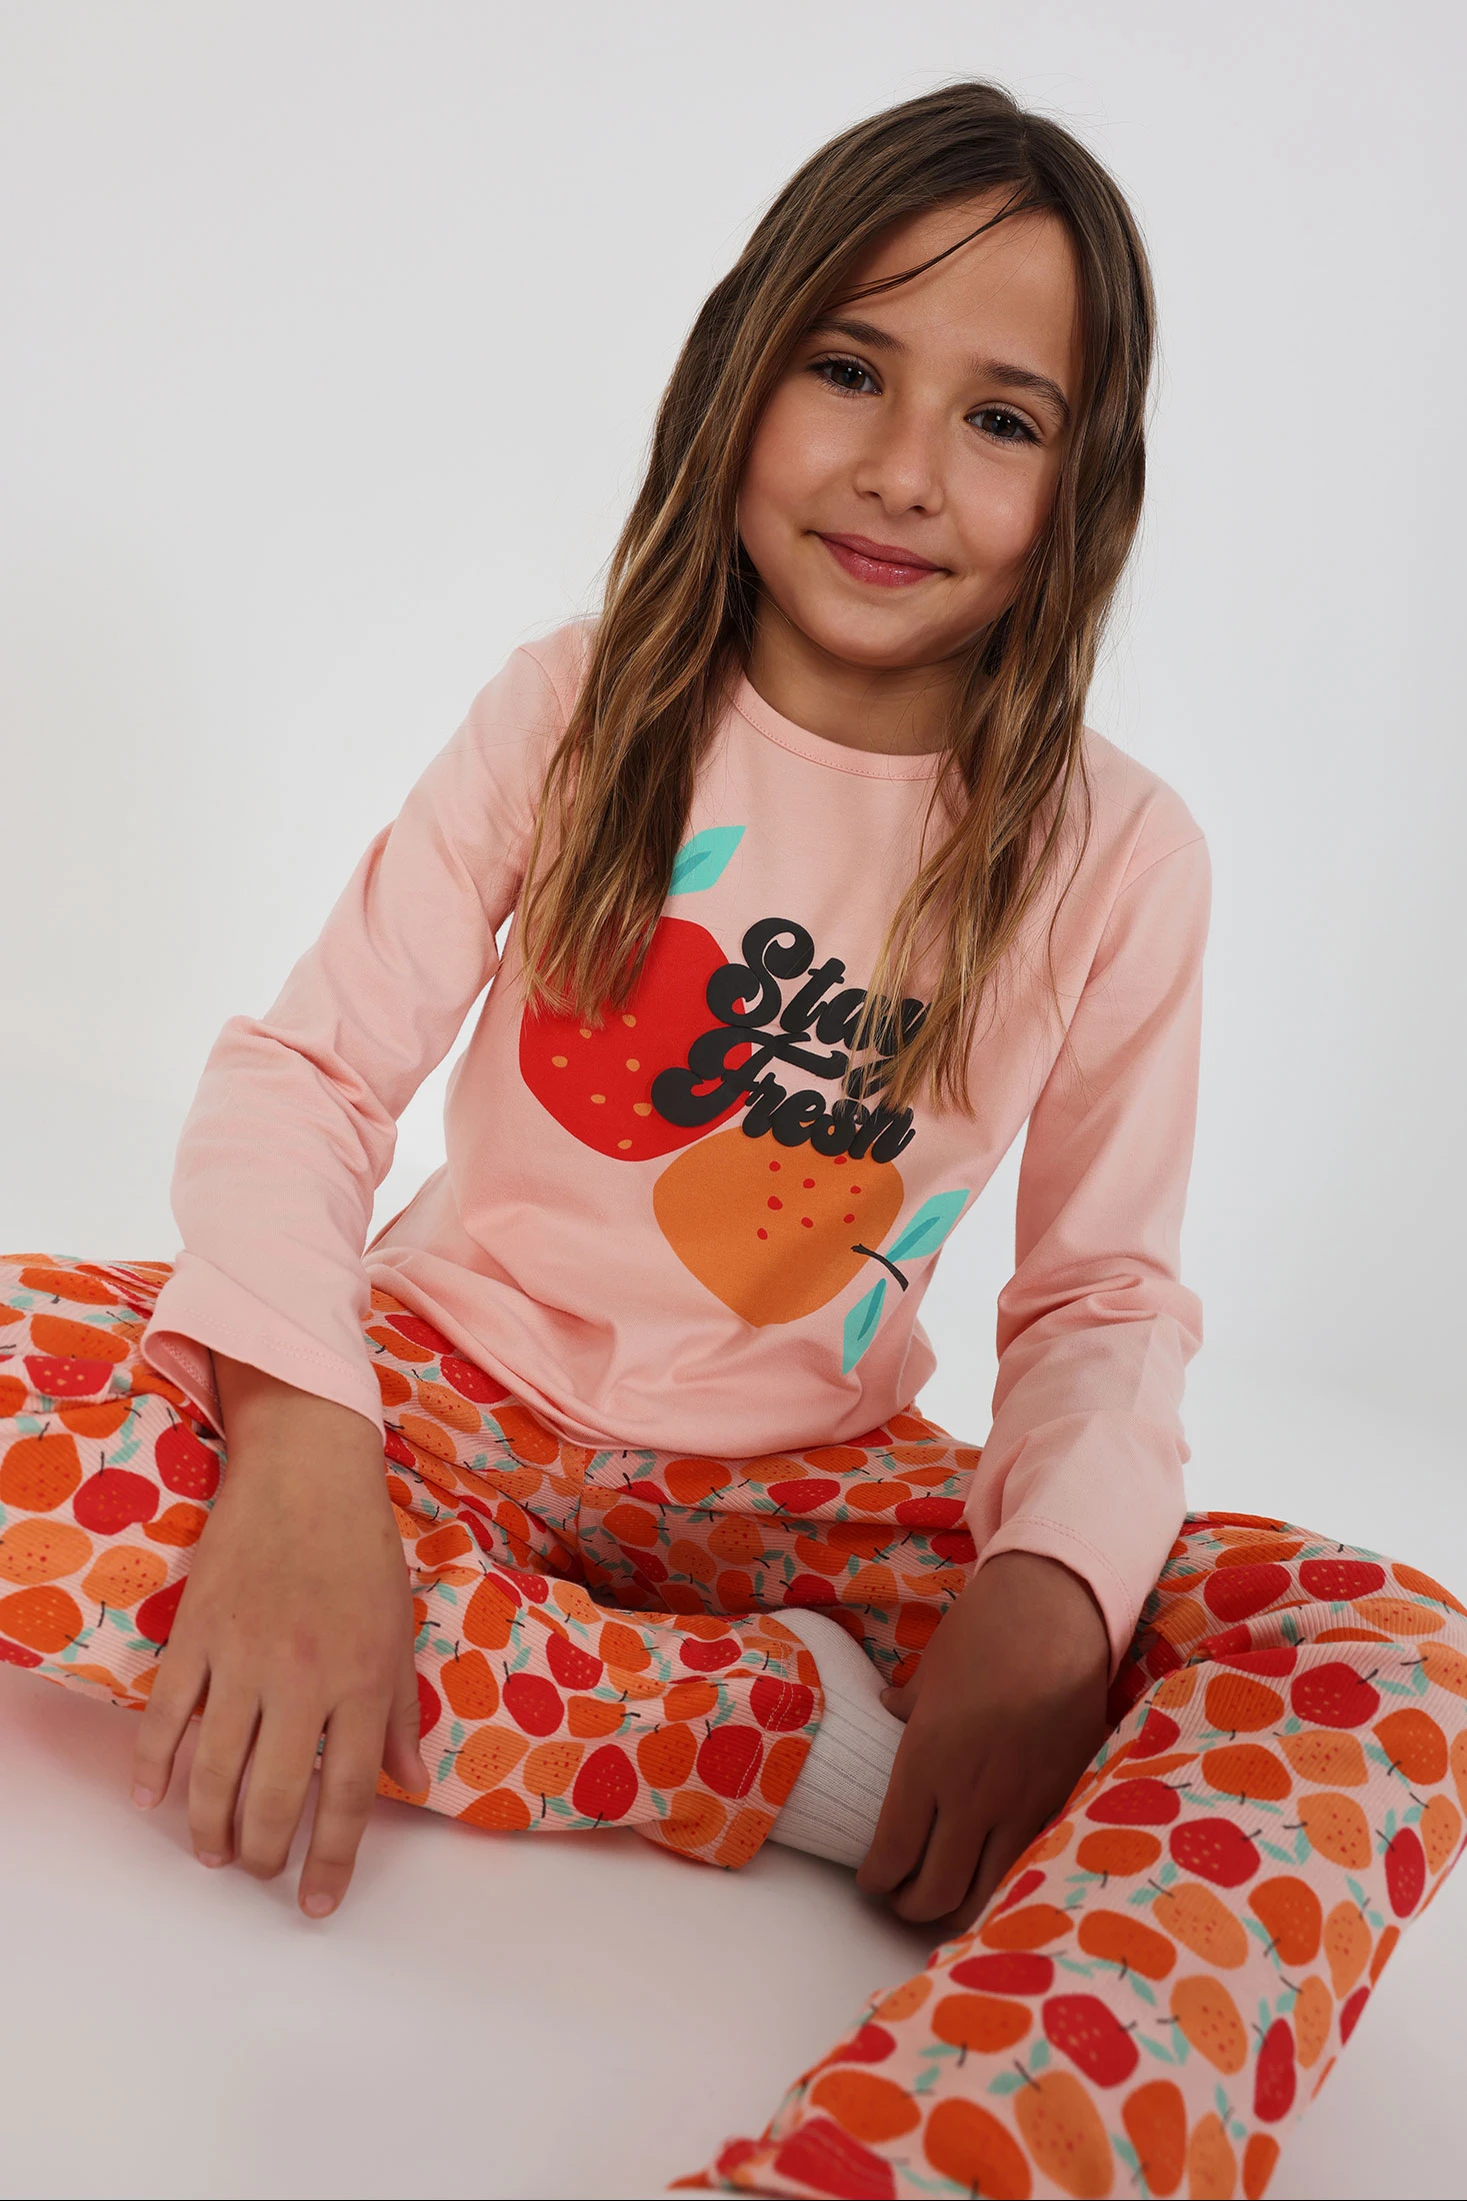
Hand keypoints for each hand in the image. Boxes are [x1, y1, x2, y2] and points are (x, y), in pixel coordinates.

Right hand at [131, 1356, 428, 1916]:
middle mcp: (301, 1677)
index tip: (320, 1903)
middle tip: (261, 1871)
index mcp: (360, 1679)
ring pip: (215, 1771)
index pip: (350, 1794)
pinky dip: (153, 1765)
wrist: (307, 1472)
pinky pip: (165, 1716)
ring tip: (216, 1854)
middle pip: (275, 1797)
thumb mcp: (399, 1630)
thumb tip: (414, 1782)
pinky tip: (151, 1800)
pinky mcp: (195, 1635)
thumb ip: (399, 1712)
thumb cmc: (363, 1550)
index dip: (334, 1858)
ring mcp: (241, 1657)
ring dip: (211, 1827)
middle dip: (266, 1854)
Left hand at [857, 1551, 1108, 1933]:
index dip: (876, 1880)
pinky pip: (1029, 1863)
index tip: (871, 1881)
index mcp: (925, 1763)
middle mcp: (969, 1796)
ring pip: (985, 1894)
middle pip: (934, 1893)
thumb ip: (907, 1704)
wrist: (1058, 1612)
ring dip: (958, 1908)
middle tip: (901, 1899)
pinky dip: (1005, 1883)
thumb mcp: (930, 1670)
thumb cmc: (984, 1631)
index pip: (892, 1855)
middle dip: (910, 1907)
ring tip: (945, 1901)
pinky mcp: (1061, 1799)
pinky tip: (994, 1876)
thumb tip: (887, 1710)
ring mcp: (1020, 1804)